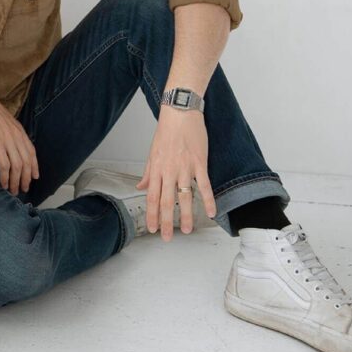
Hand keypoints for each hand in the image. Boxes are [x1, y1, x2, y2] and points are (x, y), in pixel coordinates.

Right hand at [0, 83, 38, 194]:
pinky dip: (5, 176)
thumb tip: (9, 141)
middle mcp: (17, 137)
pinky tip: (3, 183)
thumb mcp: (3, 121)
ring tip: (13, 190)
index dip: (34, 166)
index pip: (32, 152)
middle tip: (23, 189)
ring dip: (16, 181)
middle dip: (26, 178)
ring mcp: (8, 141)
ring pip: (17, 166)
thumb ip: (9, 131)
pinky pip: (5, 165)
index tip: (34, 177)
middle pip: (26, 162)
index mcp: (19, 131)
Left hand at [136, 107, 216, 240]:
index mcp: (156, 169)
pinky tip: (211, 212)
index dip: (152, 214)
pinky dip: (208, 199)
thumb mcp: (152, 153)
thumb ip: (148, 173)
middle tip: (166, 237)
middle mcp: (169, 171)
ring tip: (188, 230)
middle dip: (166, 221)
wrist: (179, 114)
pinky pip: (204, 185)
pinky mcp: (199, 163)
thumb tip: (141, 186)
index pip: (152, 197)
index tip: (152, 228)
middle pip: (167, 201)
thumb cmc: (166, 132)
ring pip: (185, 197)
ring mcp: (184, 168)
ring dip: (187, 215)